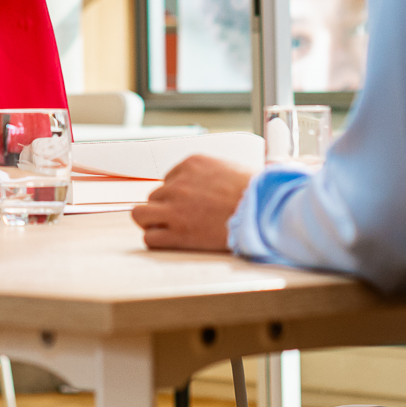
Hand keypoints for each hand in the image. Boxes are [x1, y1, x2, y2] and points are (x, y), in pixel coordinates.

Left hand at [132, 155, 251, 251]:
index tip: (190, 204)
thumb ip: (209, 175)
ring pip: (141, 214)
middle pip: (155, 196)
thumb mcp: (230, 169)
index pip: (169, 179)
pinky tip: (172, 242)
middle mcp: (178, 184)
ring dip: (154, 222)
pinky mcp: (177, 233)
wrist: (263, 211)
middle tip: (183, 219)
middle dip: (166, 208)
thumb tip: (207, 185)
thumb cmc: (256, 193)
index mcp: (191, 164)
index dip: (178, 194)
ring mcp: (174, 209)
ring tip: (171, 230)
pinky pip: (150, 238)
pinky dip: (158, 241)